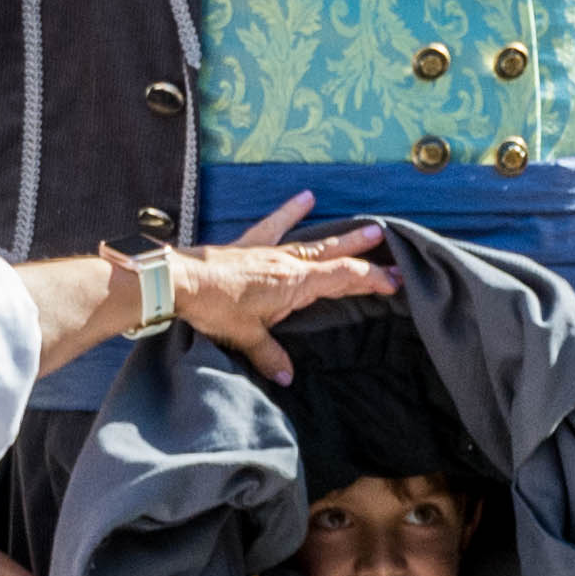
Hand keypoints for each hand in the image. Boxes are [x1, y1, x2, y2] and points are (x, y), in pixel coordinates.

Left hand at [161, 218, 394, 379]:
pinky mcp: (249, 246)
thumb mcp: (246, 338)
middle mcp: (288, 263)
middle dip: (365, 256)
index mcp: (296, 284)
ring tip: (366, 226)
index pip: (344, 279)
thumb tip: (287, 377)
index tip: (395, 281)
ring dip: (341, 237)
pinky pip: (276, 226)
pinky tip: (306, 197)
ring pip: (314, 242)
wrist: (179, 280)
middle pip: (335, 257)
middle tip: (391, 249)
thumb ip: (270, 356)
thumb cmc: (215, 307)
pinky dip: (291, 212)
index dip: (372, 280)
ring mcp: (270, 251)